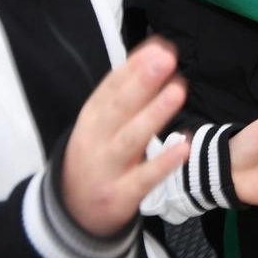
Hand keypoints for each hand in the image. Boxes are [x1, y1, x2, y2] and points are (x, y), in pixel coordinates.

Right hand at [62, 39, 192, 236]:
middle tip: (166, 60)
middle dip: (141, 82)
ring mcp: (108, 168)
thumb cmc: (99, 154)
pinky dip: (163, 163)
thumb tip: (157, 51)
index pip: (110, 87)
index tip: (159, 47)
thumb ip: (127, 89)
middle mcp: (96, 140)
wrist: (74, 211)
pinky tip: (184, 147)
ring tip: (177, 91)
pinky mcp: (121, 196)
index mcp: (92, 117)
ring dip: (154, 115)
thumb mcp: (102, 122)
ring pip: (130, 140)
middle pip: (117, 108)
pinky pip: (143, 179)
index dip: (134, 66)